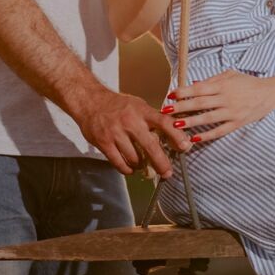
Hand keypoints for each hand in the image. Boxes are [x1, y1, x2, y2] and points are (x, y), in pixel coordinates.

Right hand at [75, 88, 191, 176]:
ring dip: (141, 165)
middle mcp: (130, 121)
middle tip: (167, 173)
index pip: (164, 122)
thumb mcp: (138, 106)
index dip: (176, 135)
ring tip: (142, 165)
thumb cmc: (118, 105)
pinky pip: (119, 163)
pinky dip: (127, 169)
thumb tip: (175, 134)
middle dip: (161, 163)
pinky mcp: (104, 143)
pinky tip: (130, 168)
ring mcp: (116, 133)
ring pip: (134, 158)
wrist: (89, 101)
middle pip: (150, 146)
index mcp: (142, 111)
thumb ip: (153, 120)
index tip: (185, 146)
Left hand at [166, 72, 273, 142]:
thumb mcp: (230, 75)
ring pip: (208, 118)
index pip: (199, 89)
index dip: (184, 92)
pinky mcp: (237, 123)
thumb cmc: (248, 82)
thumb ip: (211, 80)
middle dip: (182, 108)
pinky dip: (207, 135)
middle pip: (200, 104)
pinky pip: (220, 131)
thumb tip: (192, 85)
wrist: (270, 93)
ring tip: (176, 125)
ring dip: (191, 122)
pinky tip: (195, 139)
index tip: (171, 95)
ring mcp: (232, 112)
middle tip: (166, 111)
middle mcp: (226, 99)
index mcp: (223, 85)